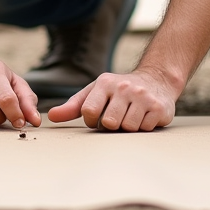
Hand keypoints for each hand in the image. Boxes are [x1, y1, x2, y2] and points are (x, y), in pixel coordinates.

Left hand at [47, 69, 177, 131]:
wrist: (156, 80)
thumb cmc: (119, 91)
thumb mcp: (96, 92)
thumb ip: (73, 106)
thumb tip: (51, 117)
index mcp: (105, 83)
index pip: (88, 111)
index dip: (91, 120)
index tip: (98, 116)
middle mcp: (124, 87)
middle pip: (109, 123)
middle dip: (111, 125)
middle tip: (117, 116)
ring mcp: (142, 97)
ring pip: (127, 128)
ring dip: (127, 127)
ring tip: (130, 115)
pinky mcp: (158, 108)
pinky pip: (144, 129)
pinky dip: (142, 127)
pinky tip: (143, 116)